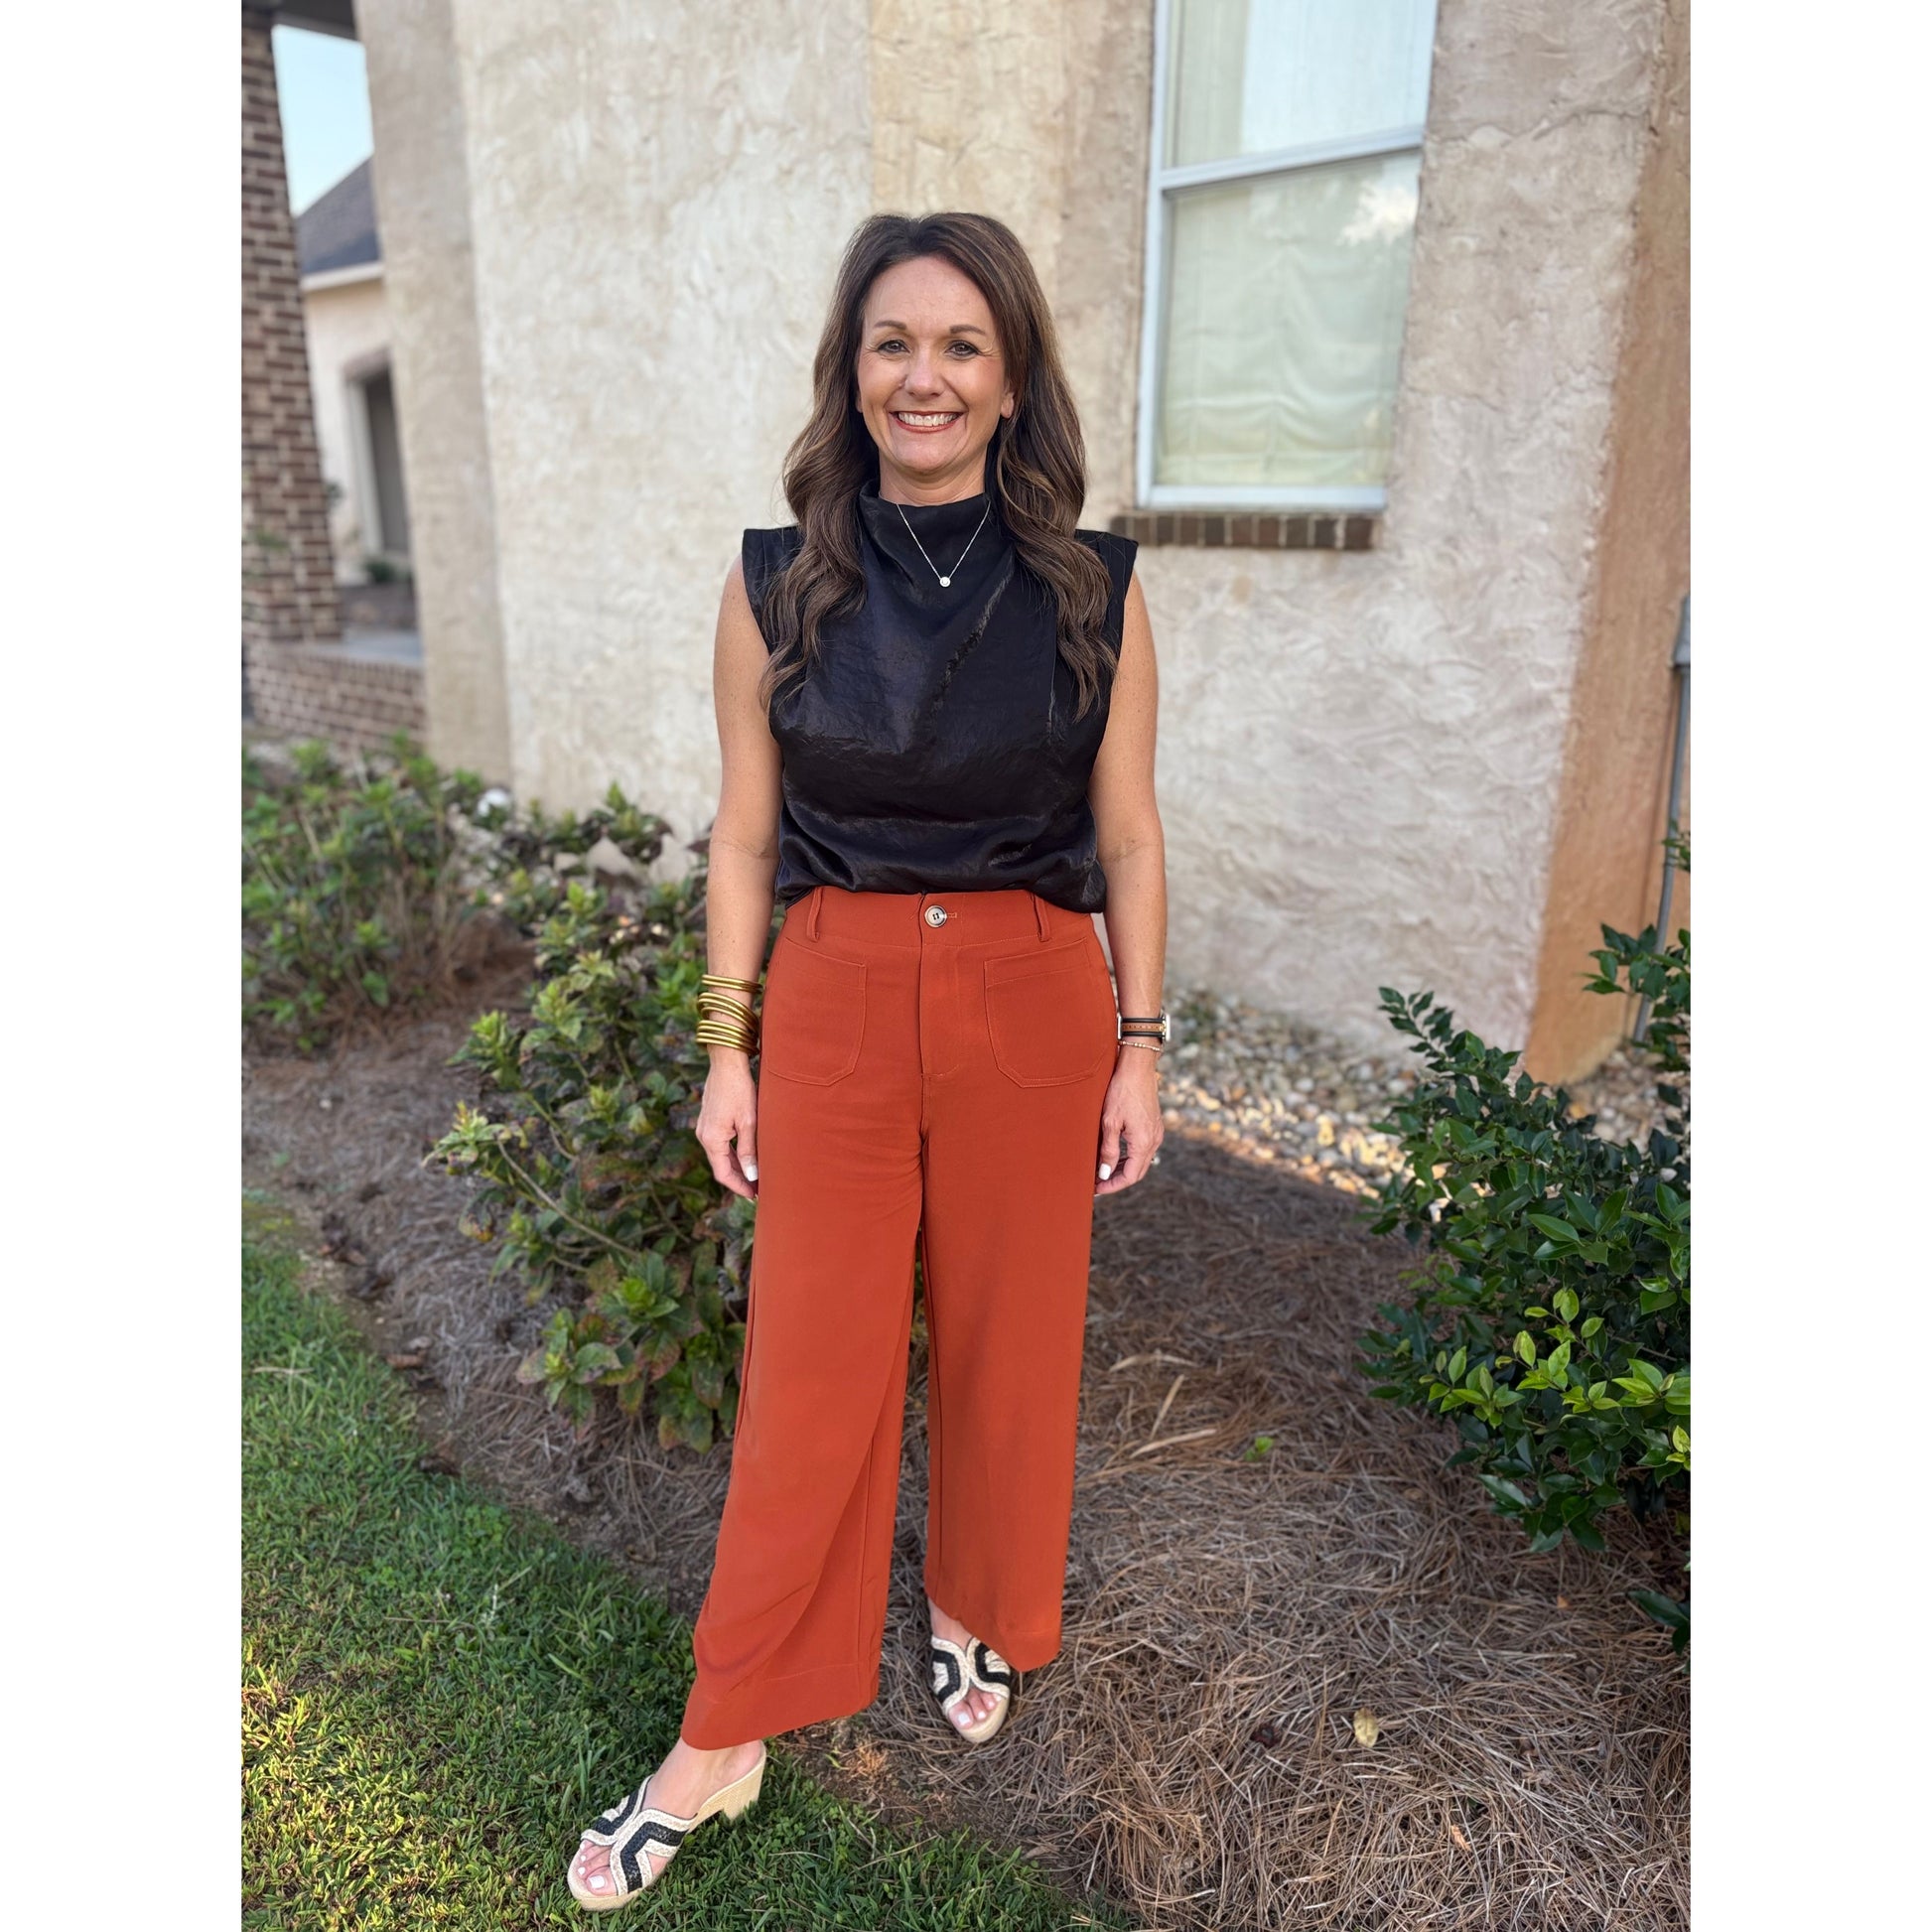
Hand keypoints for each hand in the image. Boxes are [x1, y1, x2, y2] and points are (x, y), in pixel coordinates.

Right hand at [696, 1050, 758, 1197]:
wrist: (727, 1062)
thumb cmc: (740, 1089)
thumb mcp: (749, 1122)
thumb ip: (748, 1150)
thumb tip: (752, 1175)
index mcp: (711, 1139)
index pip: (723, 1174)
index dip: (739, 1187)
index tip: (755, 1196)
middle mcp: (703, 1136)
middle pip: (721, 1167)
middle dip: (739, 1180)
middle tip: (758, 1191)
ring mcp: (704, 1128)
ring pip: (720, 1156)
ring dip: (736, 1168)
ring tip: (755, 1177)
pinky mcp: (709, 1120)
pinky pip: (719, 1145)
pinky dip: (732, 1155)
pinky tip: (746, 1157)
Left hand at [1095, 1048, 1163, 1194]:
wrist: (1137, 1067)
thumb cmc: (1121, 1091)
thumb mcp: (1109, 1122)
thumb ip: (1108, 1150)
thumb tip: (1104, 1174)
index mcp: (1143, 1142)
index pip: (1130, 1176)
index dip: (1112, 1186)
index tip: (1096, 1189)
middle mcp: (1154, 1140)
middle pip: (1137, 1171)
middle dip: (1117, 1180)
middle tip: (1097, 1183)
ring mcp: (1156, 1133)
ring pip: (1140, 1161)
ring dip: (1123, 1168)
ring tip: (1102, 1171)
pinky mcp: (1153, 1125)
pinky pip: (1143, 1149)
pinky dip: (1129, 1157)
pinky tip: (1115, 1154)